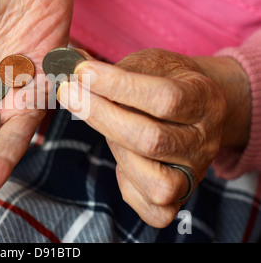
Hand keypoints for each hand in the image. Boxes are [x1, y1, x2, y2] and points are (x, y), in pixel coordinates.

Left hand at [58, 48, 249, 226]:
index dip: (118, 86)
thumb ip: (117, 68)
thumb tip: (71, 67)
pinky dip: (128, 185)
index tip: (81, 71)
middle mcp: (205, 142)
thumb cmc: (167, 81)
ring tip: (105, 126)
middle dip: (99, 115)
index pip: (164, 98)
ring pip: (154, 181)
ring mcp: (195, 173)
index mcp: (204, 100)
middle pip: (151, 140)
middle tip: (68, 93)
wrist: (196, 107)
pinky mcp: (180, 197)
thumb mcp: (151, 63)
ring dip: (116, 150)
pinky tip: (122, 158)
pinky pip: (153, 209)